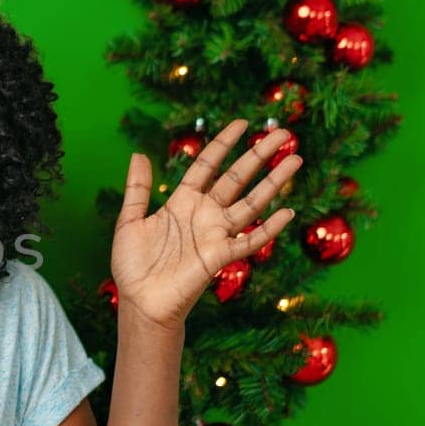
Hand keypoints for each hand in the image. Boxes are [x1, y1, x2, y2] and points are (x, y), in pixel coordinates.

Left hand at [110, 118, 301, 328]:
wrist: (139, 302)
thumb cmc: (133, 265)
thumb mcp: (129, 220)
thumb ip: (137, 189)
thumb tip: (137, 154)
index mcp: (182, 202)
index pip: (207, 165)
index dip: (223, 144)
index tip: (242, 123)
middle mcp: (204, 214)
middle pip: (236, 178)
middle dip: (258, 156)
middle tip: (282, 135)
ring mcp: (215, 234)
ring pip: (250, 203)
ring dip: (273, 183)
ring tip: (295, 160)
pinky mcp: (219, 257)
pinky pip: (249, 240)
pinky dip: (269, 229)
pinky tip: (288, 212)